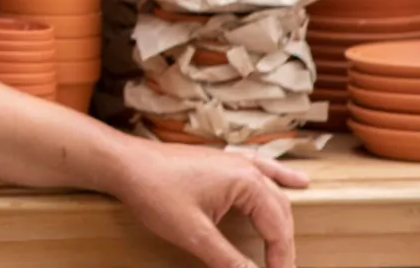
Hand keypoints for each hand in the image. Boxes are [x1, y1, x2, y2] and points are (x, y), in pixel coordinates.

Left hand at [109, 138, 308, 267]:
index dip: (281, 259)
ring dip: (284, 219)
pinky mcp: (219, 161)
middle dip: (283, 244)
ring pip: (272, 192)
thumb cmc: (155, 192)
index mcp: (246, 181)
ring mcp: (232, 160)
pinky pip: (260, 169)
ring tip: (289, 247)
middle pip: (279, 210)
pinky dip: (279, 179)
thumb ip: (228, 259)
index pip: (277, 228)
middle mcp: (245, 167)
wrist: (123, 162)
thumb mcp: (194, 234)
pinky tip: (296, 182)